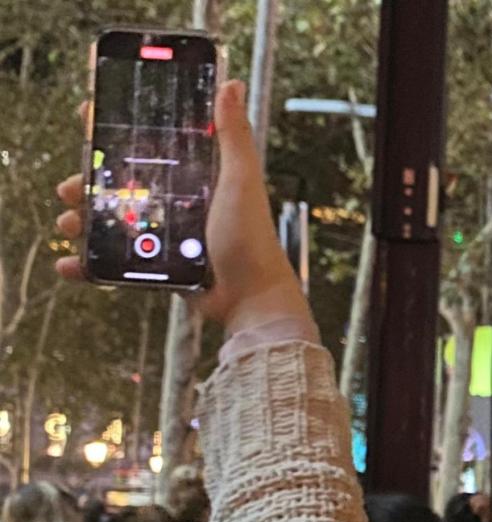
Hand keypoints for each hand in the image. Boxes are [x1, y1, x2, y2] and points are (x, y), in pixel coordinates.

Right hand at [54, 80, 308, 335]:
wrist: (251, 297)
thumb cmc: (252, 238)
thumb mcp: (241, 178)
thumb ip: (234, 134)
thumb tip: (232, 84)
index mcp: (195, 177)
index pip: (150, 147)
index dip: (117, 135)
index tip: (88, 121)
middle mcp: (178, 203)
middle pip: (121, 185)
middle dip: (90, 182)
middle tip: (72, 184)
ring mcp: (165, 236)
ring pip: (111, 222)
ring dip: (83, 220)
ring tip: (69, 221)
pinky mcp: (158, 267)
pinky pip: (115, 263)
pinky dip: (89, 263)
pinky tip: (71, 263)